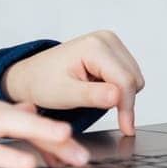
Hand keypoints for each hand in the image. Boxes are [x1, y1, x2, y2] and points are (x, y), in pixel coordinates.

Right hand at [0, 92, 91, 167]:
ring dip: (40, 139)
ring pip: (7, 128)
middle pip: (22, 118)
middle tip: (82, 154)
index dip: (51, 133)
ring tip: (66, 149)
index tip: (75, 150)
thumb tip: (30, 110)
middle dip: (55, 135)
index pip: (23, 117)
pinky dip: (8, 156)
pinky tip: (27, 163)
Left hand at [1, 29, 146, 134]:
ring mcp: (110, 42)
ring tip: (93, 95)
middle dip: (122, 100)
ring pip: (133, 77)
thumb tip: (117, 96)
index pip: (125, 81)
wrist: (32, 76)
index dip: (127, 108)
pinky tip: (98, 89)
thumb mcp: (65, 94)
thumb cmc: (43, 83)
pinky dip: (117, 88)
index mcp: (95, 46)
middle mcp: (106, 39)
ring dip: (120, 94)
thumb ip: (92, 95)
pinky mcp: (112, 50)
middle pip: (133, 78)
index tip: (126, 128)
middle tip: (100, 109)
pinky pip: (127, 75)